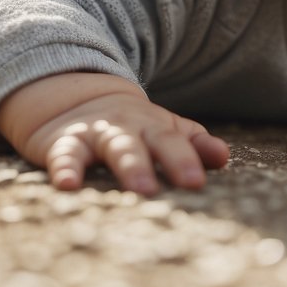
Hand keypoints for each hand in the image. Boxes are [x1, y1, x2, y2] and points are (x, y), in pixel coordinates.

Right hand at [0, 73, 229, 194]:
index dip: (186, 160)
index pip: (174, 142)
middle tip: (182, 184)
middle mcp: (128, 128)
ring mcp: (96, 134)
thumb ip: (194, 144)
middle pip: (150, 143)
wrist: (74, 98)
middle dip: (166, 161)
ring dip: (129, 165)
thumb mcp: (163, 130)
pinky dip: (65, 169)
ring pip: (114, 147)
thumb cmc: (131, 128)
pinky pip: (64, 156)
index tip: (196, 182)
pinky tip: (68, 184)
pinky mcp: (63, 144)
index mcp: (154, 127)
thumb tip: (223, 156)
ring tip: (140, 187)